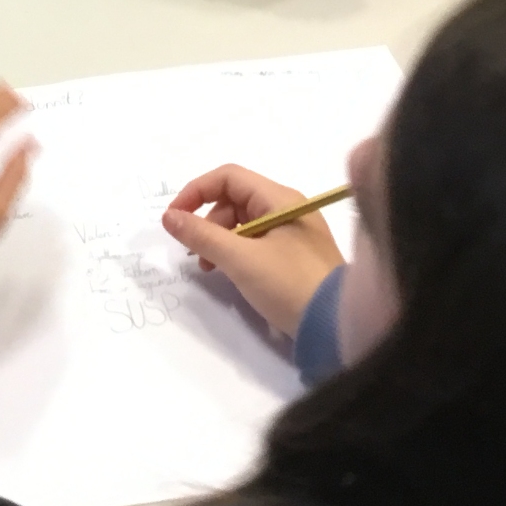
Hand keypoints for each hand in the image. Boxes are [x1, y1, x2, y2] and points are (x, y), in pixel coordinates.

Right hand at [162, 164, 345, 336]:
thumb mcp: (240, 259)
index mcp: (280, 199)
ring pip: (244, 223)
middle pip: (235, 200)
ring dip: (220, 240)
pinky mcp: (296, 256)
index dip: (196, 191)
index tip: (174, 218)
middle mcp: (289, 209)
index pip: (228, 177)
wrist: (336, 327)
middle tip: (196, 253)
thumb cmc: (289, 284)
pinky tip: (232, 273)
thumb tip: (169, 216)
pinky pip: (258, 242)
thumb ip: (201, 235)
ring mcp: (295, 233)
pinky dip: (237, 252)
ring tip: (210, 268)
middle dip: (208, 222)